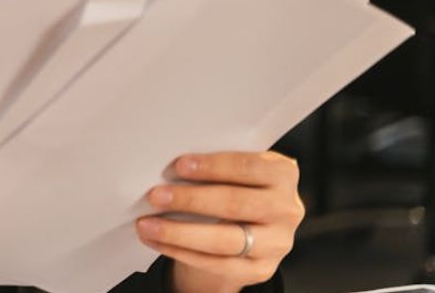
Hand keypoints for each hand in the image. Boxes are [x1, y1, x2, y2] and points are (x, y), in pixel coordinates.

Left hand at [135, 151, 304, 292]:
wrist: (251, 228)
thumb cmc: (235, 187)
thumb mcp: (236, 173)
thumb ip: (215, 168)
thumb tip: (167, 168)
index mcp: (283, 175)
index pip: (249, 167)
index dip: (213, 166)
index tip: (179, 165)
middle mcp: (287, 209)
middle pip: (235, 204)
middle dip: (190, 200)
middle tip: (155, 196)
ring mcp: (277, 243)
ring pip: (225, 240)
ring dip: (179, 232)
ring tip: (147, 224)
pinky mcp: (261, 269)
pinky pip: (217, 264)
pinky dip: (182, 252)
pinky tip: (157, 241)